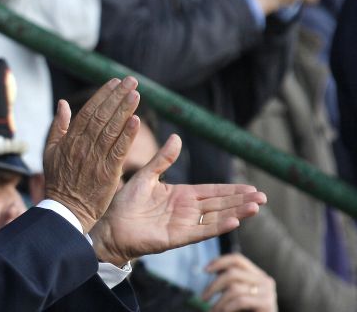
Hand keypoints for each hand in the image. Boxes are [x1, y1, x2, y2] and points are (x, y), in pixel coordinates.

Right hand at [43, 77, 140, 232]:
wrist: (65, 210)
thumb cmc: (58, 181)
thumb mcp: (50, 151)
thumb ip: (58, 126)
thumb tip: (64, 103)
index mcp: (70, 139)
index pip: (89, 111)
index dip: (103, 95)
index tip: (115, 82)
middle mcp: (83, 145)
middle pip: (103, 115)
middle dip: (118, 96)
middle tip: (132, 80)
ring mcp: (96, 158)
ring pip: (112, 129)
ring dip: (125, 110)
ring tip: (136, 93)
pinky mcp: (108, 173)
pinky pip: (119, 150)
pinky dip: (128, 135)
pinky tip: (136, 121)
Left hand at [90, 135, 265, 265]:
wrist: (110, 226)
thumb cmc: (125, 203)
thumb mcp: (146, 176)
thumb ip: (163, 160)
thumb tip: (177, 137)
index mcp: (181, 195)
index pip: (213, 191)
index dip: (232, 190)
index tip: (252, 187)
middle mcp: (186, 210)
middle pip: (220, 204)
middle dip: (241, 201)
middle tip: (264, 198)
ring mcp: (183, 225)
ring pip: (216, 218)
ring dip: (236, 212)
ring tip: (256, 207)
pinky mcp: (176, 238)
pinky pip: (201, 231)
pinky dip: (218, 226)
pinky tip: (235, 221)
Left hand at [203, 253, 276, 311]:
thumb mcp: (239, 294)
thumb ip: (231, 282)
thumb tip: (213, 269)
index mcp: (258, 275)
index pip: (237, 259)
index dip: (220, 261)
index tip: (205, 270)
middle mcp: (265, 280)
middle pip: (232, 273)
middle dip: (213, 285)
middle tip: (203, 298)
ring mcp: (268, 292)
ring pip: (234, 288)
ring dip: (219, 302)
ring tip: (212, 310)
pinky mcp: (267, 304)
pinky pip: (240, 301)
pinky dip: (227, 307)